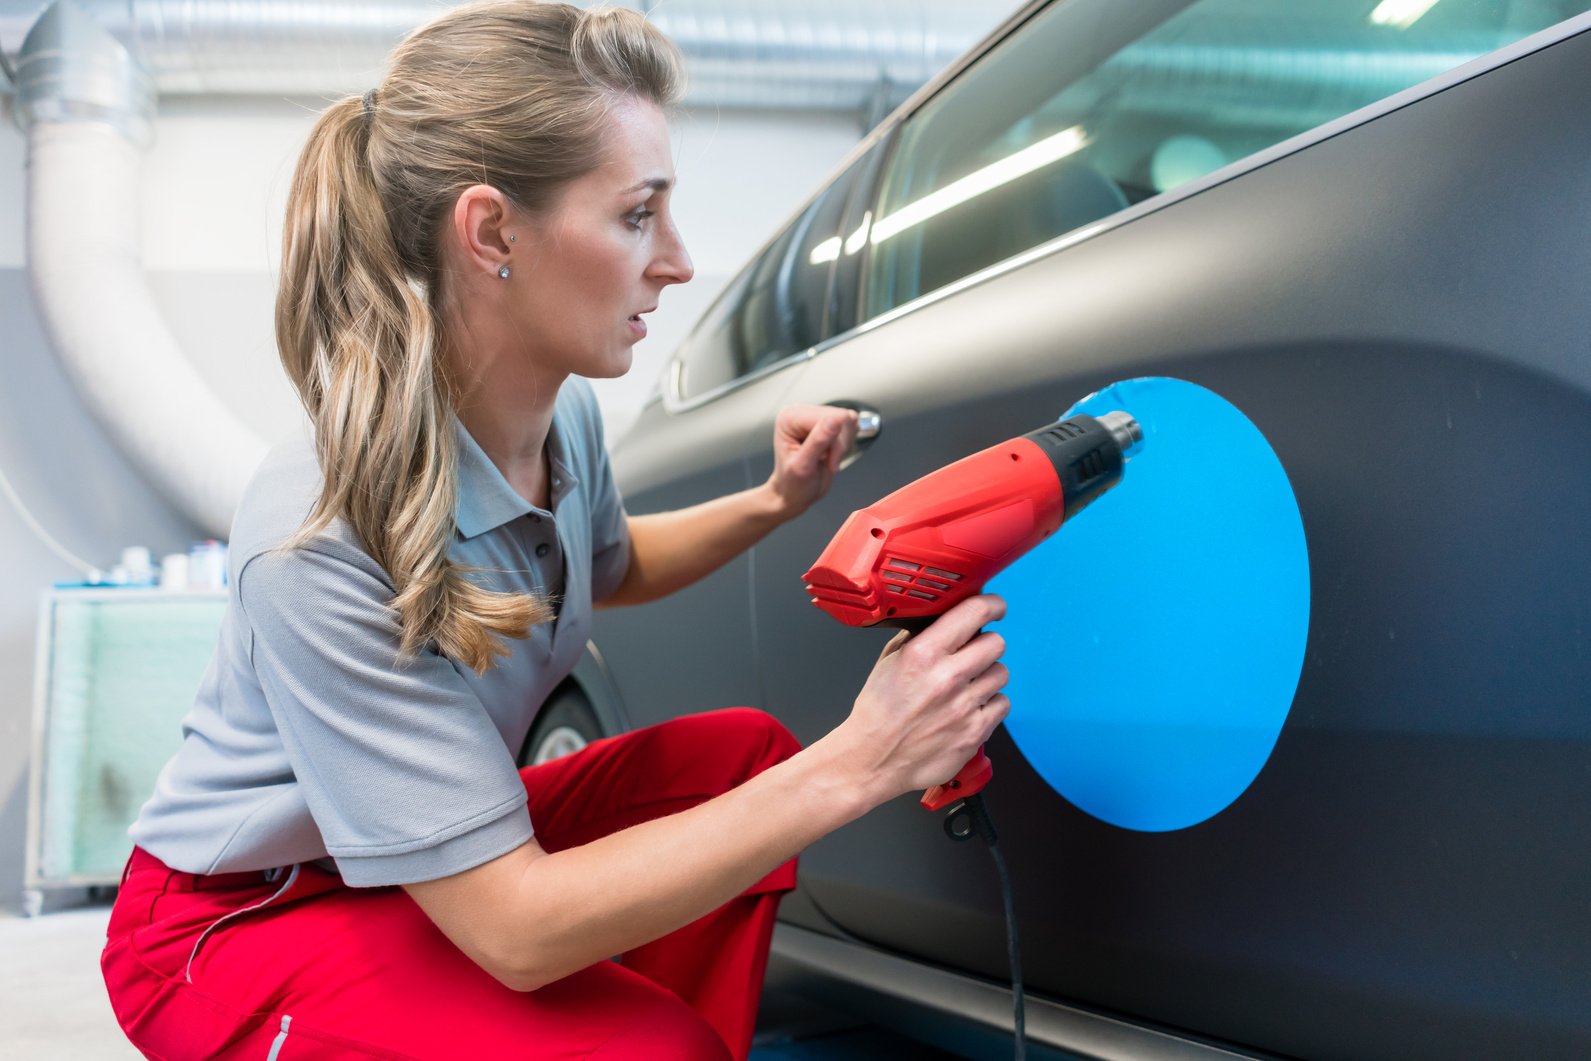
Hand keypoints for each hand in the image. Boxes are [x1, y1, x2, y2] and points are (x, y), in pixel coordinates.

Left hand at [764, 405, 859, 518]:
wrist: (795, 494)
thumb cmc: (793, 484)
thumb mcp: (804, 466)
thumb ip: (818, 440)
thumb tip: (836, 419)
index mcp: (789, 418)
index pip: (829, 417)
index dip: (834, 443)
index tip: (827, 462)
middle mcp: (801, 413)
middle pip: (840, 417)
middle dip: (838, 445)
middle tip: (826, 462)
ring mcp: (815, 416)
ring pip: (848, 422)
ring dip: (842, 446)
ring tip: (826, 458)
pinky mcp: (827, 423)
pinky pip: (850, 426)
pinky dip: (845, 444)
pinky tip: (831, 453)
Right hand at [836, 595, 1010, 801]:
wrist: (873, 759)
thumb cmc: (878, 712)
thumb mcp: (889, 661)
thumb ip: (918, 636)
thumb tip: (944, 618)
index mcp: (923, 654)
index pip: (975, 612)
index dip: (992, 605)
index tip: (995, 607)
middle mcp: (947, 678)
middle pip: (996, 643)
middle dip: (986, 644)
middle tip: (974, 653)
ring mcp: (964, 707)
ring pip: (1001, 673)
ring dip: (987, 675)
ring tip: (968, 685)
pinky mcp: (975, 733)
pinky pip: (1002, 704)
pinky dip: (990, 704)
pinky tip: (971, 707)